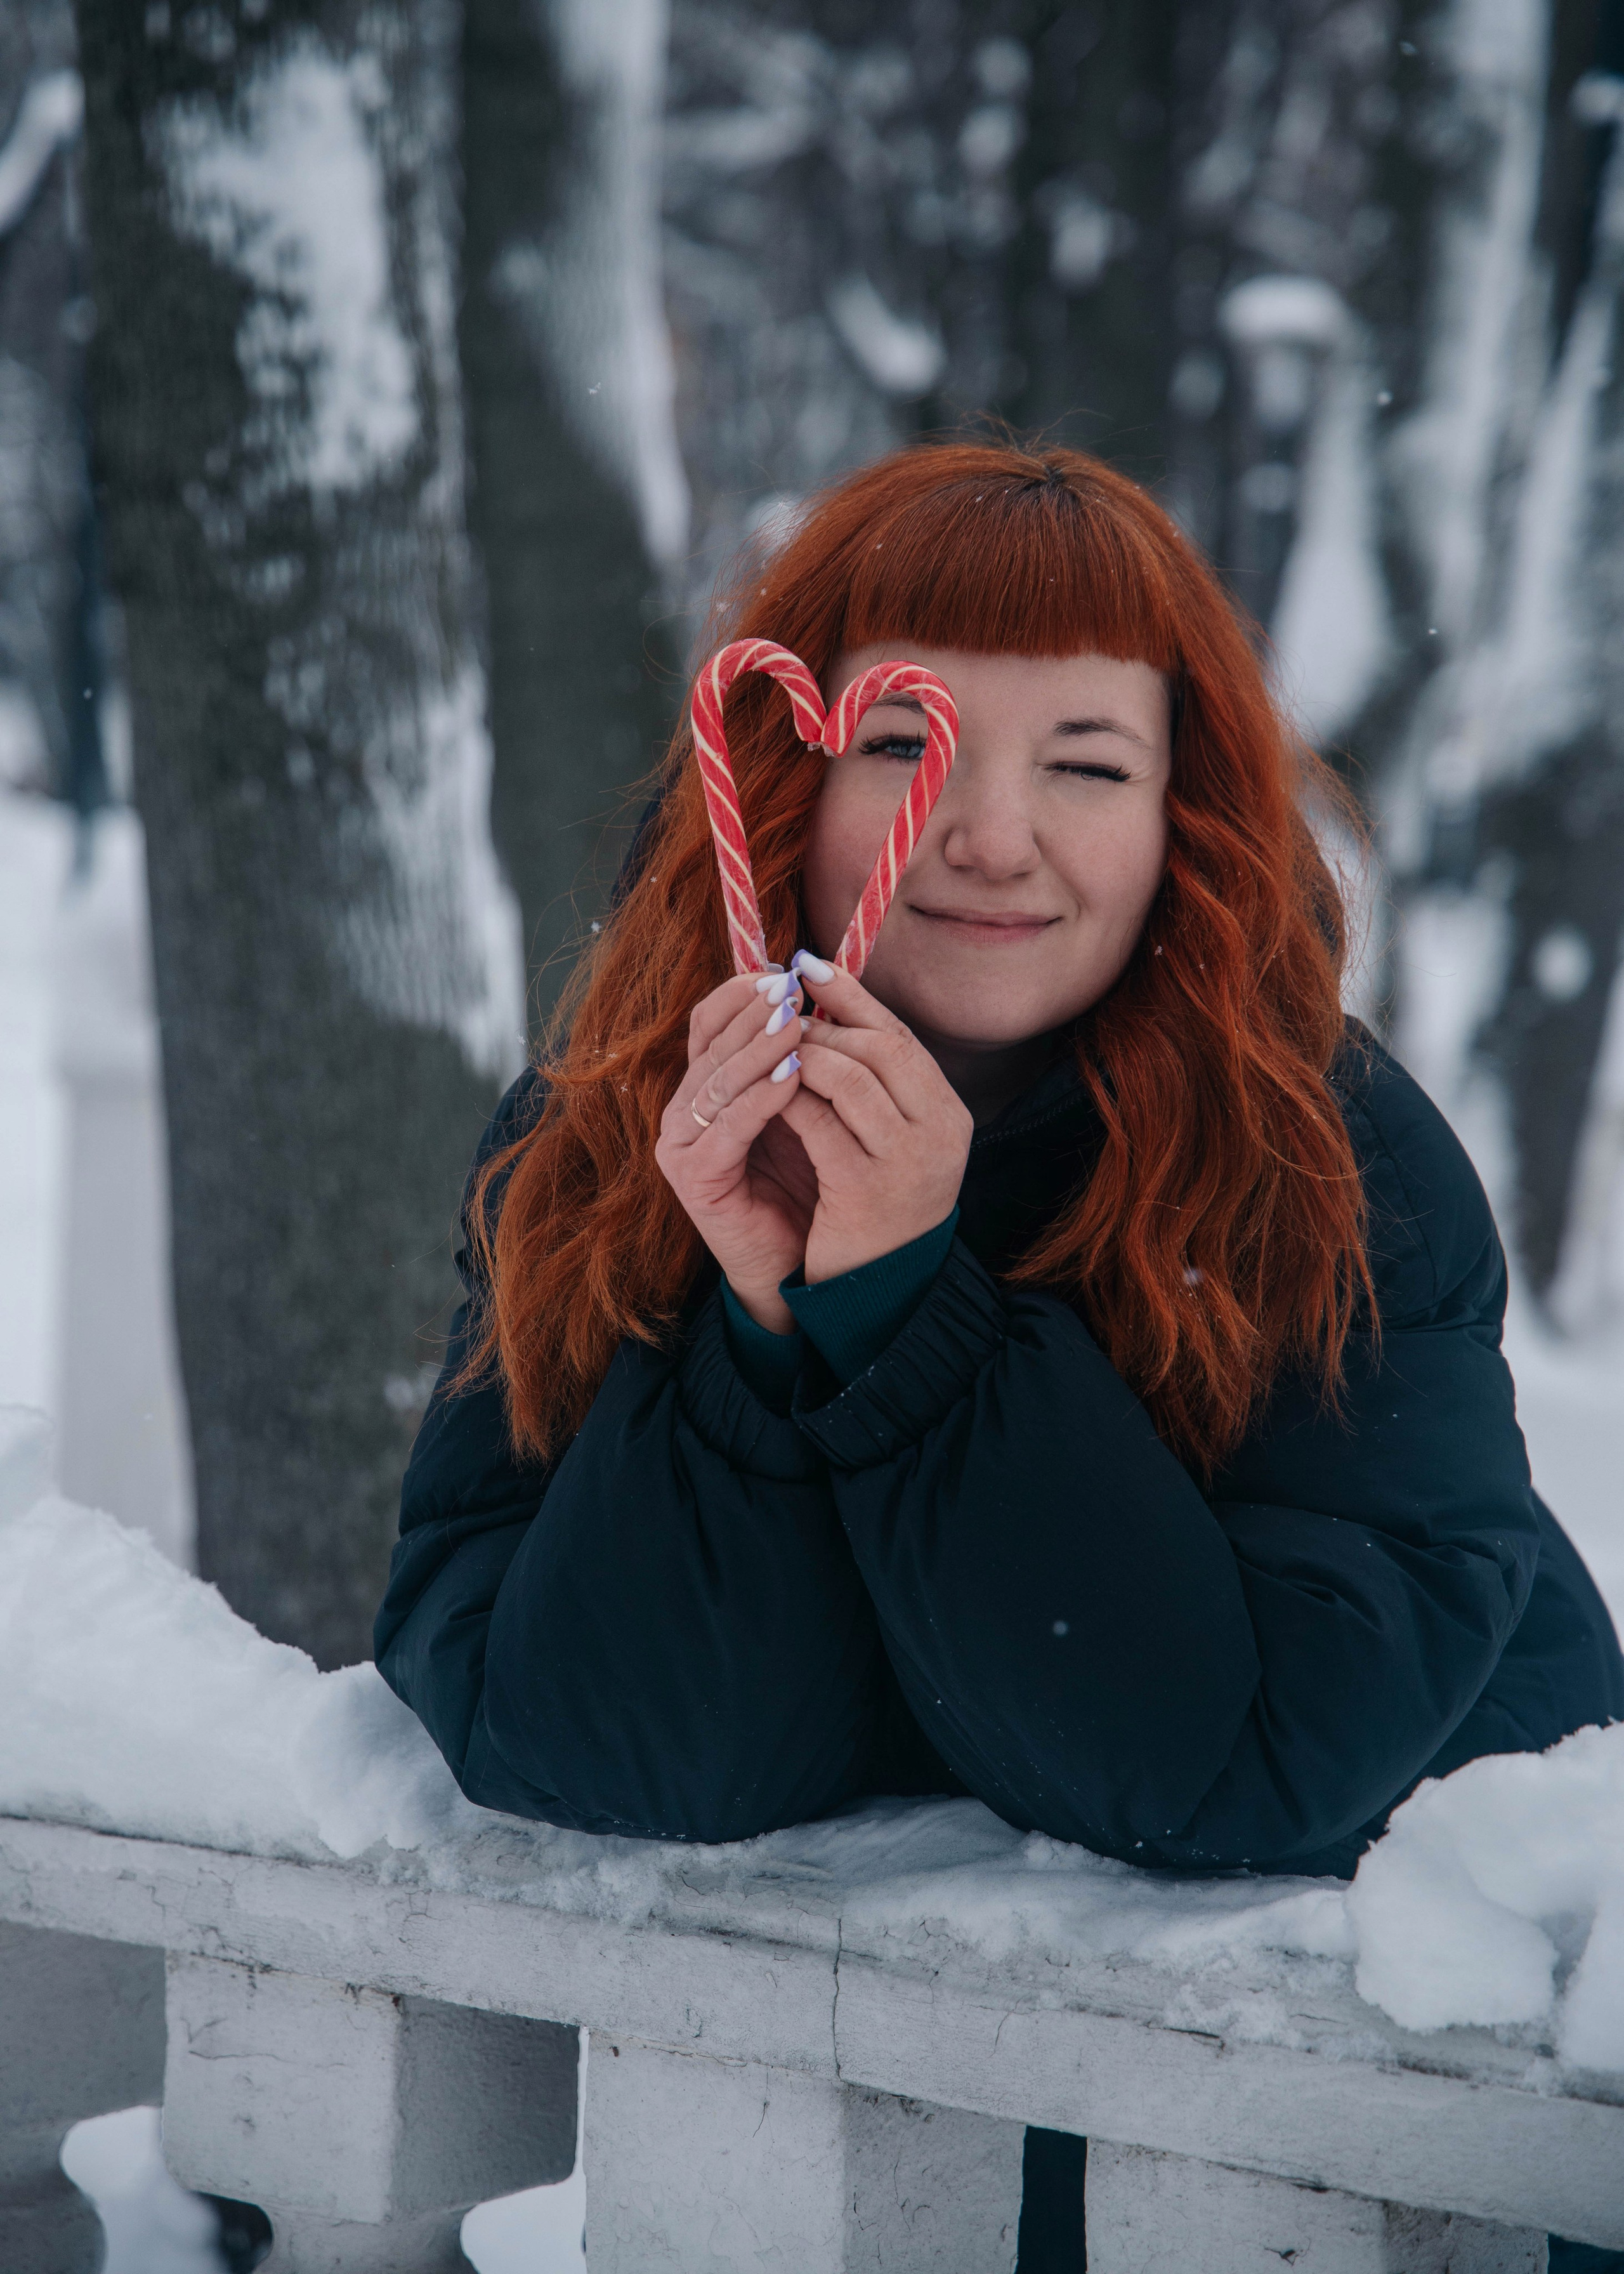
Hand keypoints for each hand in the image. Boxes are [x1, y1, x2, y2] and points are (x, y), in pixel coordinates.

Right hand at [655, 973, 815, 1331]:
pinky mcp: (693, 1179)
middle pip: (710, 1047)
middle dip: (751, 1014)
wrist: (797, 1258)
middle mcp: (683, 1111)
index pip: (708, 1024)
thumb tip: (814, 994)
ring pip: (717, 1083)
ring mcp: (681, 1145)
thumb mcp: (801, 1107)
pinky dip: (759, 1101)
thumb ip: (794, 1059)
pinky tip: (791, 1080)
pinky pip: (727, 1130)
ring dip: (757, 1050)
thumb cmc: (803, 1177)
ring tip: (795, 1024)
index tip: (781, 972)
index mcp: (702, 1086)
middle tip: (789, 988)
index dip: (738, 994)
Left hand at [784, 958, 972, 1283]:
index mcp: (948, 1113)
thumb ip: (871, 1083)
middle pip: (880, 1048)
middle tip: (781, 1007)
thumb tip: (827, 1008)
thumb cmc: (874, 1202)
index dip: (852, 996)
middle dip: (824, 1022)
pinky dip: (789, 1100)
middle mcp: (940, 1132)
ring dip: (804, 1056)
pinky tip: (766, 1092)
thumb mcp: (888, 1138)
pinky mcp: (866, 1190)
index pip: (899, 1037)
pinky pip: (820, 1126)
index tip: (809, 965)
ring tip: (772, 1049)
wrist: (878, 1288)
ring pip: (851, 1079)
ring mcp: (908, 1162)